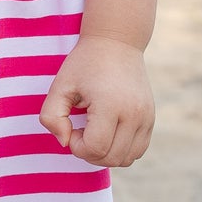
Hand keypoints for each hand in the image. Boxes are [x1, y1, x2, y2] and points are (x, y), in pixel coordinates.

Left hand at [40, 35, 153, 167]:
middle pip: (111, 158)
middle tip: (80, 130)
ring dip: (105, 154)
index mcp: (111, 105)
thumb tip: (65, 142)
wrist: (117, 42)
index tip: (72, 127)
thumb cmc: (84, 64)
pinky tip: (108, 131)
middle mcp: (134, 114)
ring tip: (95, 131)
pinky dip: (120, 150)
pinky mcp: (151, 119)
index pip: (95, 148)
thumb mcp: (59, 86)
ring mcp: (146, 117)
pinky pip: (137, 151)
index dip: (77, 146)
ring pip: (126, 159)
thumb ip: (51, 117)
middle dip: (89, 152)